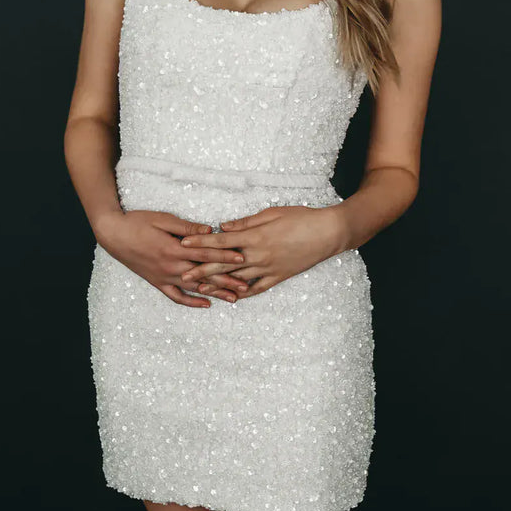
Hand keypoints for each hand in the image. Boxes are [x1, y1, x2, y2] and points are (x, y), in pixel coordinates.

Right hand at [94, 209, 249, 307]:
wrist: (113, 234)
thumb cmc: (138, 221)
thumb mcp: (163, 219)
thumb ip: (187, 227)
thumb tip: (210, 230)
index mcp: (174, 249)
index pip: (206, 255)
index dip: (225, 257)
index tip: (243, 260)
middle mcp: (171, 267)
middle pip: (205, 275)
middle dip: (227, 280)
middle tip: (246, 286)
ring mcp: (164, 277)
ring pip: (194, 288)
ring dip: (215, 293)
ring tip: (233, 298)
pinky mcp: (157, 282)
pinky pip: (176, 297)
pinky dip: (192, 302)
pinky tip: (206, 304)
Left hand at [180, 204, 345, 300]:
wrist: (328, 233)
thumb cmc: (301, 217)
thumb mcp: (271, 213)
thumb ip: (245, 222)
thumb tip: (223, 226)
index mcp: (255, 237)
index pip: (221, 240)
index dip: (201, 242)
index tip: (183, 243)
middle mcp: (259, 255)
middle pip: (224, 264)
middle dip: (201, 268)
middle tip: (182, 273)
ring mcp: (269, 269)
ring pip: (237, 280)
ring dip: (217, 284)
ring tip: (200, 288)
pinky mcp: (279, 277)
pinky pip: (257, 289)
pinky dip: (242, 293)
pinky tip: (230, 297)